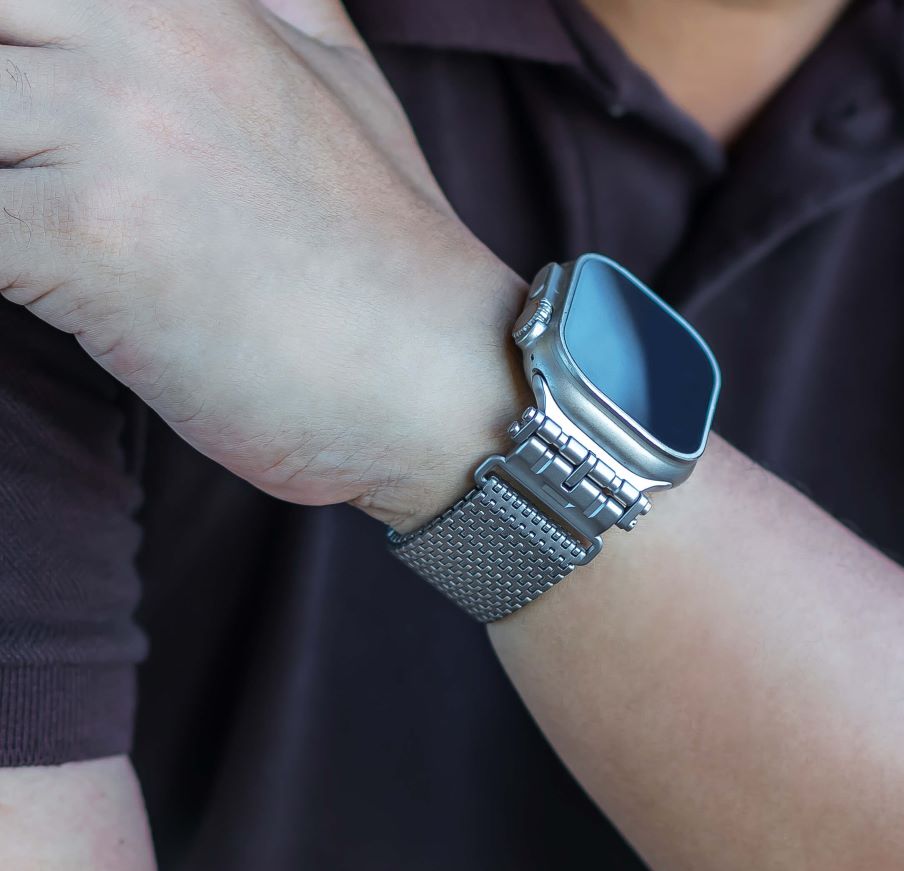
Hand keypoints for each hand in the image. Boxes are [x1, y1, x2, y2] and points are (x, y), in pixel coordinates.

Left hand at [0, 0, 527, 526]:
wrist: (436, 376)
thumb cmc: (387, 248)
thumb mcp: (344, 80)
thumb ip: (278, 0)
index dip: (11, 49)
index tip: (34, 129)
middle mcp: (135, 36)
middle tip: (28, 180)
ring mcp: (111, 135)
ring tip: (36, 241)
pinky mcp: (92, 247)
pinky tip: (32, 294)